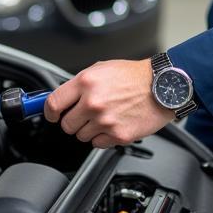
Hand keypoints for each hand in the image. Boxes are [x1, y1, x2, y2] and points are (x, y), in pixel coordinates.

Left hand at [43, 59, 174, 147]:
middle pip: (66, 124)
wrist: (163, 86)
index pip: (53, 104)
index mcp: (86, 82)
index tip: (52, 115)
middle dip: (73, 120)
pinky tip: (113, 124)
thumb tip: (63, 96)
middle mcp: (93, 102)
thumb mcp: (101, 68)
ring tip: (105, 116)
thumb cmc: (134, 76)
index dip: (49, 112)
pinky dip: (103, 137)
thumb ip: (80, 83)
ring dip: (89, 129)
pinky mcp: (118, 135)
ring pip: (81, 136)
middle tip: (84, 114)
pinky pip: (98, 144)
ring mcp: (105, 121)